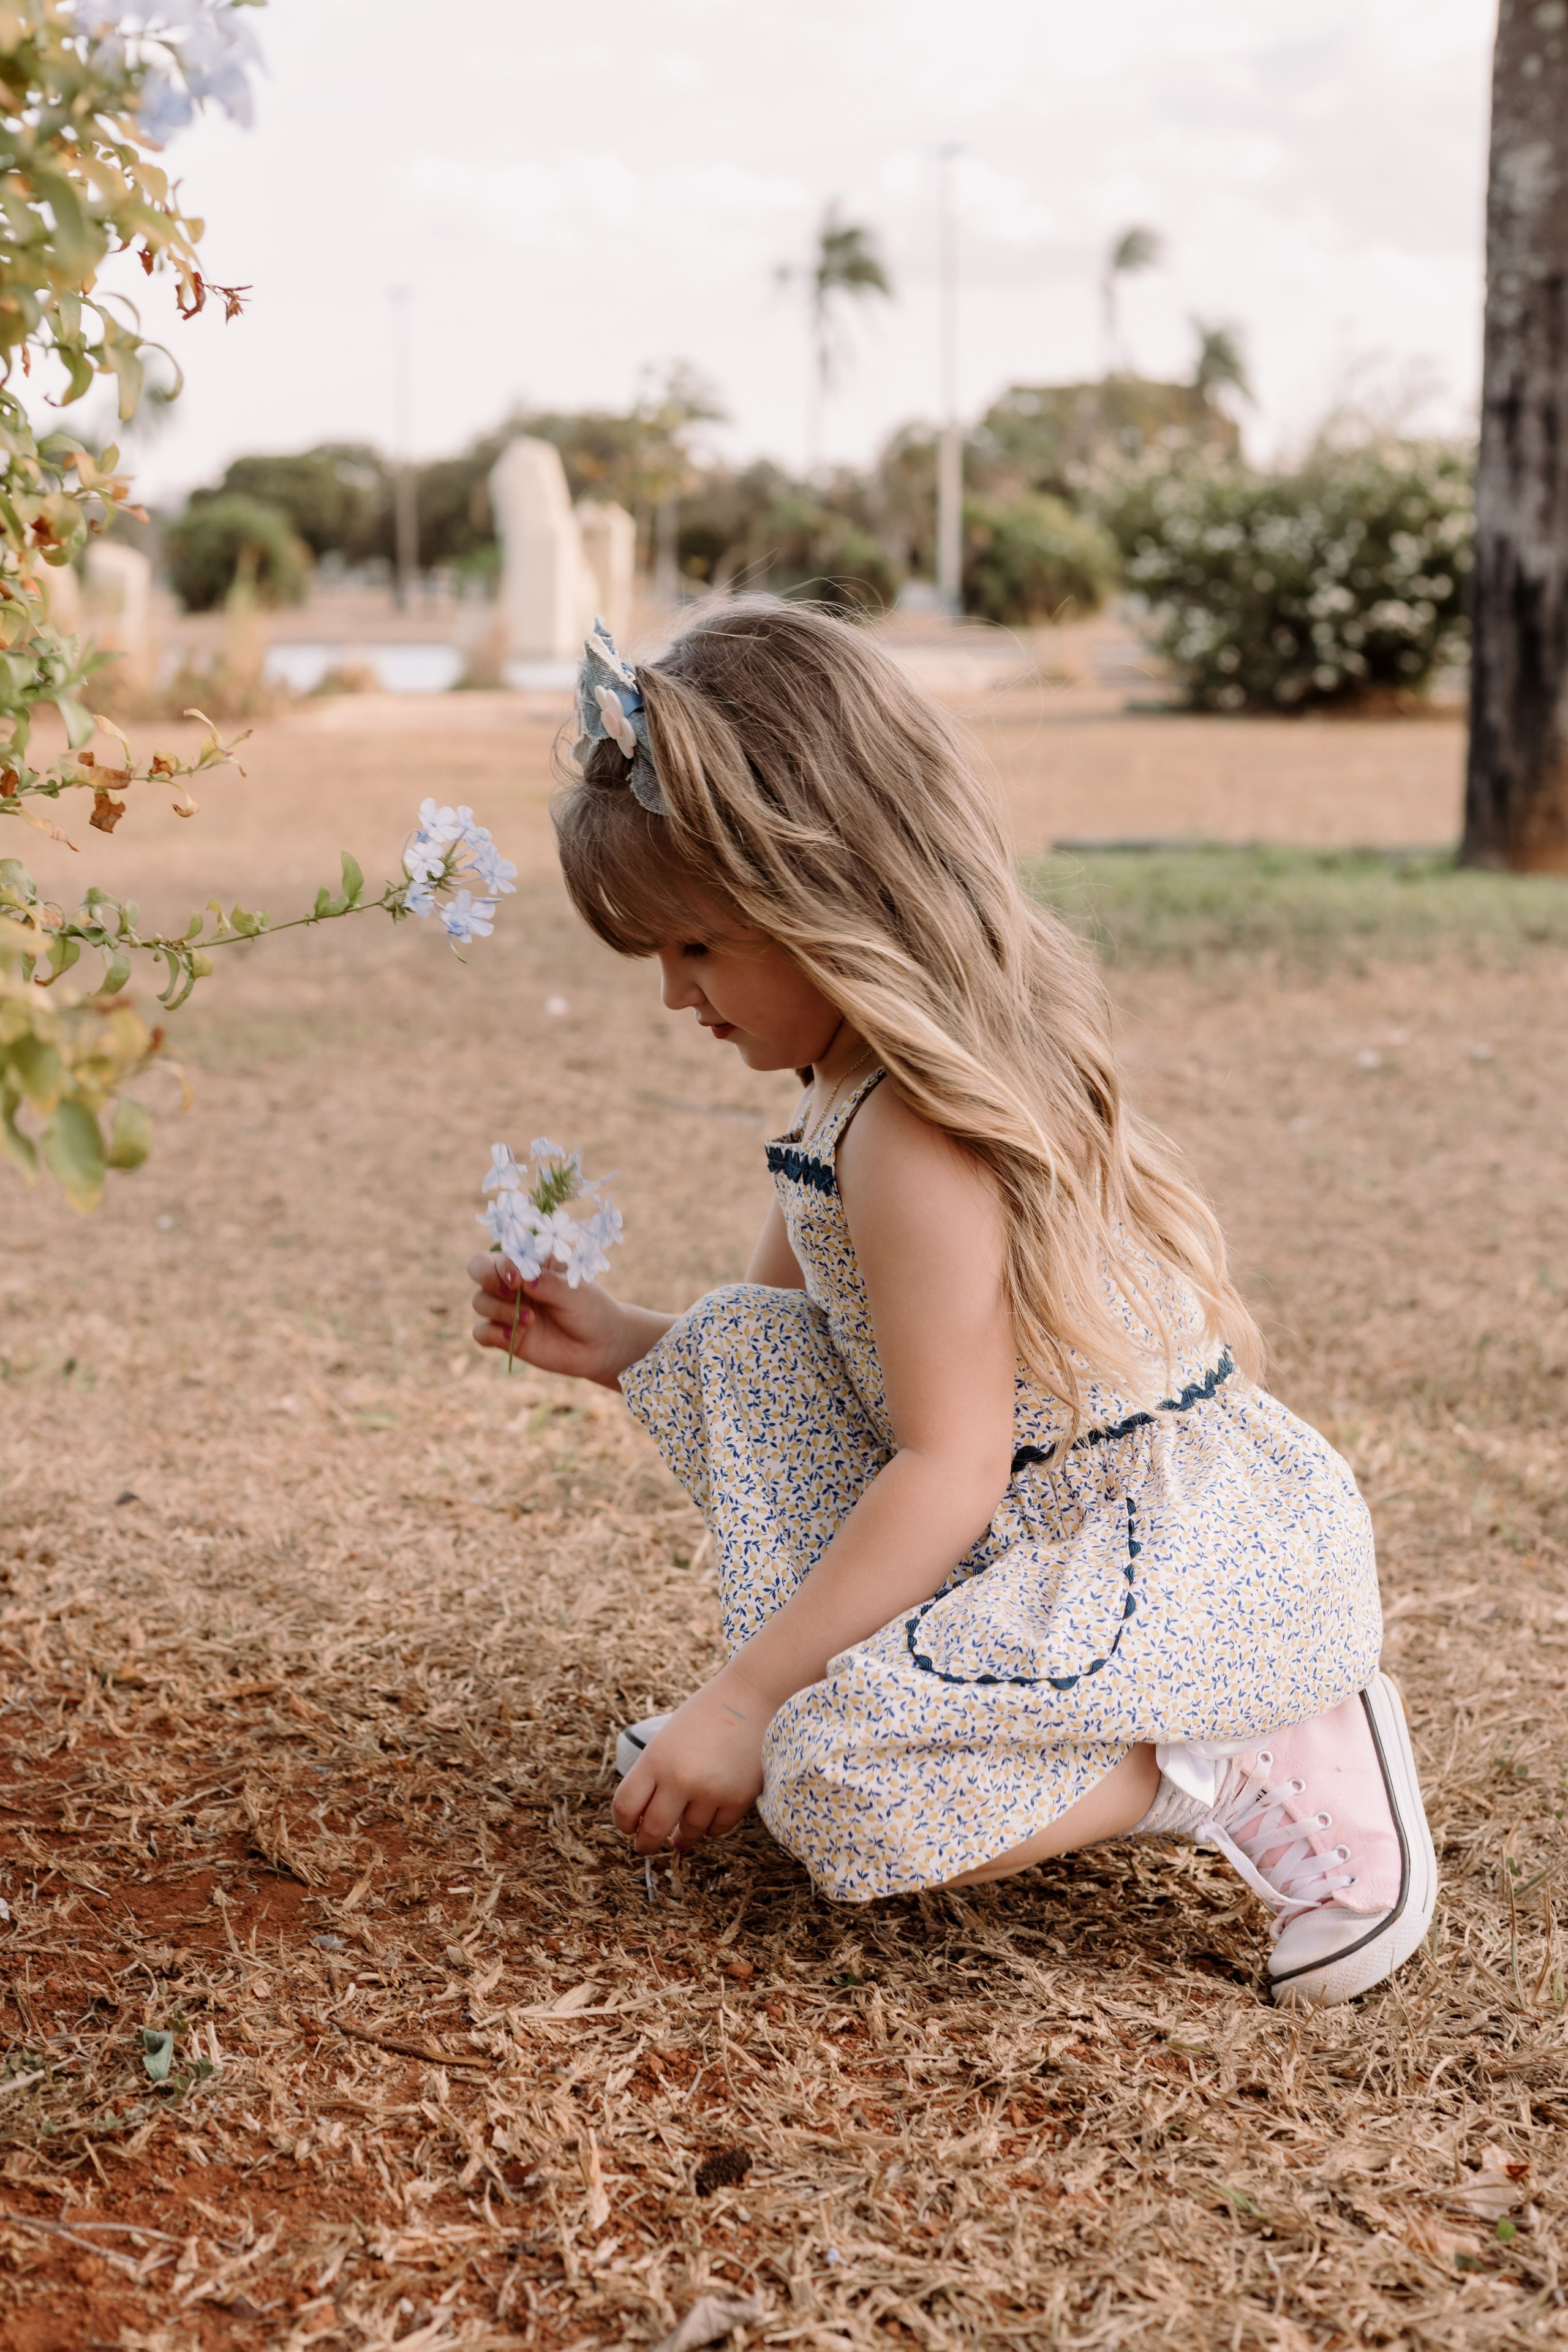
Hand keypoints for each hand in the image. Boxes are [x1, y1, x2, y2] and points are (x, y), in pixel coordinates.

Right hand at [467, 1254, 667, 1388]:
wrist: (599, 1346)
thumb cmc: (590, 1309)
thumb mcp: (574, 1291)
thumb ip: (547, 1283)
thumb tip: (522, 1278)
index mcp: (530, 1262)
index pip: (501, 1253)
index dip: (503, 1264)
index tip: (518, 1279)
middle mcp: (513, 1282)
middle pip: (478, 1269)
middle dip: (488, 1278)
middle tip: (511, 1292)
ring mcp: (506, 1308)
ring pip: (479, 1301)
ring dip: (500, 1310)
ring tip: (531, 1320)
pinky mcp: (505, 1335)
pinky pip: (480, 1332)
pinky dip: (492, 1334)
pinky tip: (515, 1337)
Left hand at [611, 1666, 769, 1854]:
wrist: (751, 1697)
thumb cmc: (705, 1715)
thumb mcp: (667, 1739)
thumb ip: (654, 1774)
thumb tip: (644, 1818)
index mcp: (655, 1759)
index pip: (626, 1807)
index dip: (623, 1824)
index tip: (628, 1829)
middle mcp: (680, 1778)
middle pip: (652, 1830)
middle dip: (646, 1843)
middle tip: (645, 1847)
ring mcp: (710, 1791)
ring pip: (688, 1834)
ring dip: (682, 1836)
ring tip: (681, 1835)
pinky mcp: (738, 1799)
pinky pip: (717, 1829)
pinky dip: (711, 1827)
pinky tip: (708, 1818)